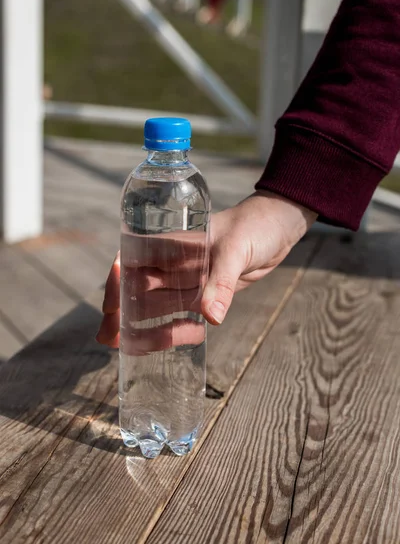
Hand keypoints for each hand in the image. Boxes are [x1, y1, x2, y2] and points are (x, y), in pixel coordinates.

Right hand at [96, 192, 316, 347]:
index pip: (129, 261)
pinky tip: (186, 339)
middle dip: (122, 316)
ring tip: (154, 347)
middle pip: (135, 290)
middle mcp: (171, 263)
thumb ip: (222, 282)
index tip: (111, 309)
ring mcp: (185, 279)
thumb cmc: (254, 226)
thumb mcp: (237, 249)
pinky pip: (179, 315)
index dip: (115, 284)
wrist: (276, 229)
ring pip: (155, 307)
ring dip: (148, 329)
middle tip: (114, 343)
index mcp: (169, 243)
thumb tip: (209, 318)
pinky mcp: (202, 293)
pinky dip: (175, 330)